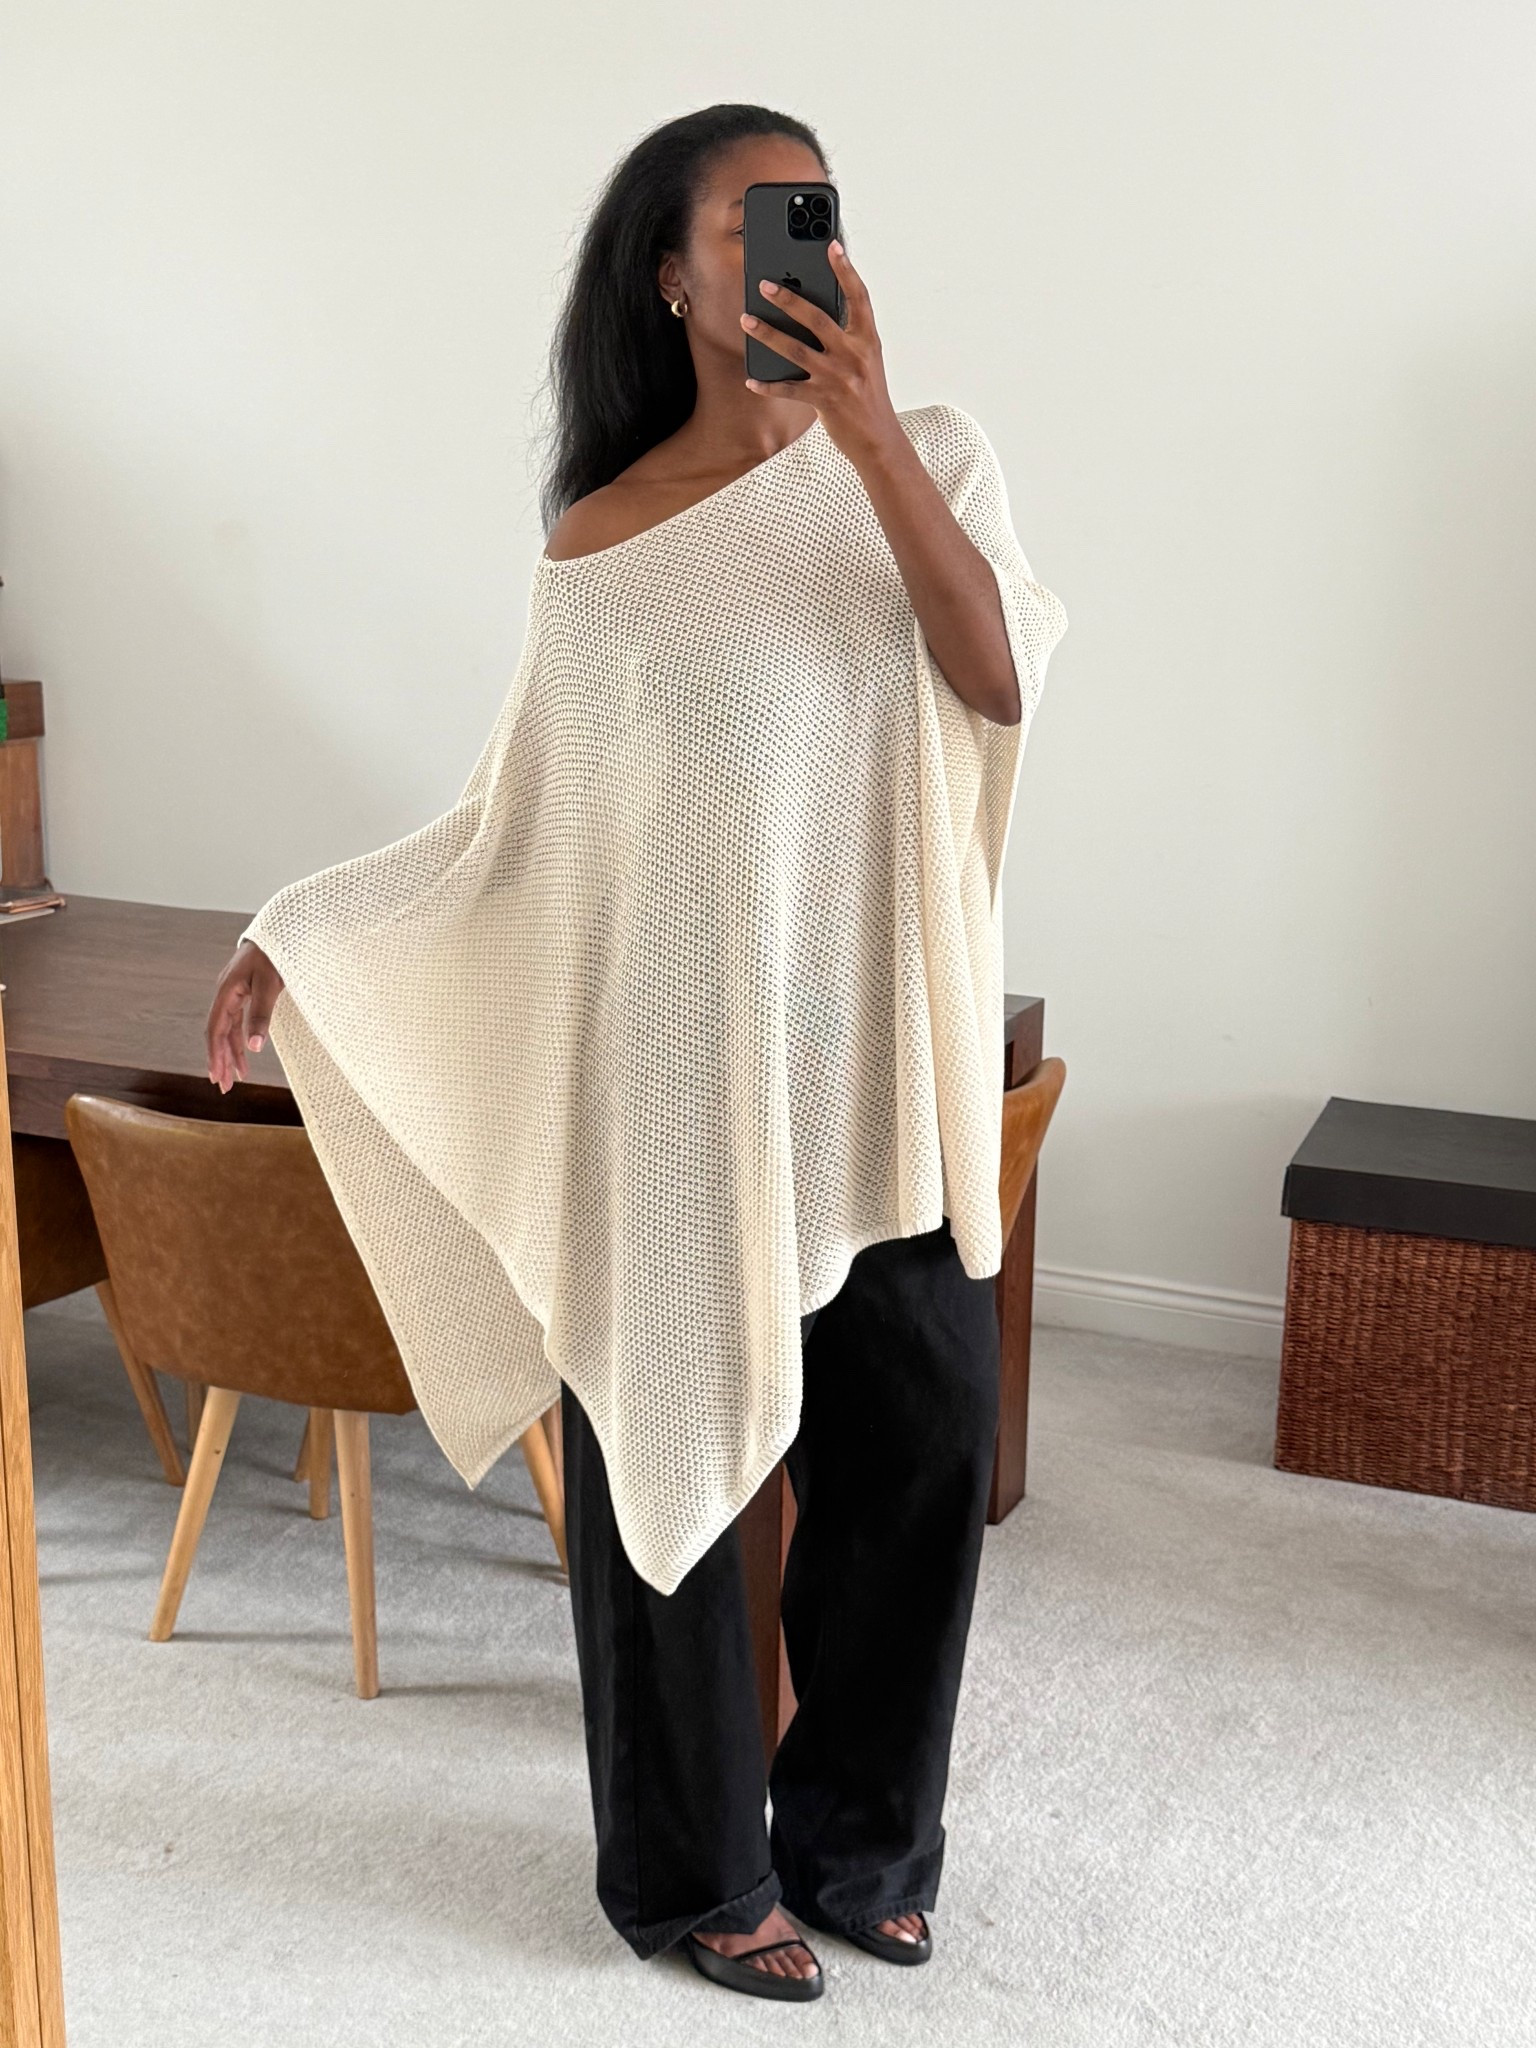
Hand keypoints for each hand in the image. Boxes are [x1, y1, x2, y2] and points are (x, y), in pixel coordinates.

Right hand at [205, 939, 284, 1092]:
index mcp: (227, 992)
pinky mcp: (245, 993)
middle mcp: (226, 994)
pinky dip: (241, 1039)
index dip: (215, 1054)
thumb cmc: (276, 954)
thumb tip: (255, 1048)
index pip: (215, 1029)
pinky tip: (246, 1053)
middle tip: (223, 1087)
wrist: (281, 930)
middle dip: (220, 1060)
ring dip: (231, 1052)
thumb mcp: (271, 985)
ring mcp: (235, 993)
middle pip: (218, 1032)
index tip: (216, 1076)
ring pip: (229, 1028)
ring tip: (236, 1077)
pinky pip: (238, 1021)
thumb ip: (262, 1015)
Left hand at [740, 239, 901, 465]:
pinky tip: (751, 379)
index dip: (846, 270)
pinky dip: (768, 385)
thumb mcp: (867, 360)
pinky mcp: (824, 401)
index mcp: (867, 340)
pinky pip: (789, 389)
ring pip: (796, 349)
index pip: (859, 298)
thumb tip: (814, 312)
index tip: (831, 246)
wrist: (879, 440)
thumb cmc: (868, 395)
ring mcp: (838, 378)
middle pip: (817, 319)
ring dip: (767, 334)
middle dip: (788, 299)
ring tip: (746, 320)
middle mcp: (853, 355)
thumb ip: (848, 336)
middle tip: (765, 285)